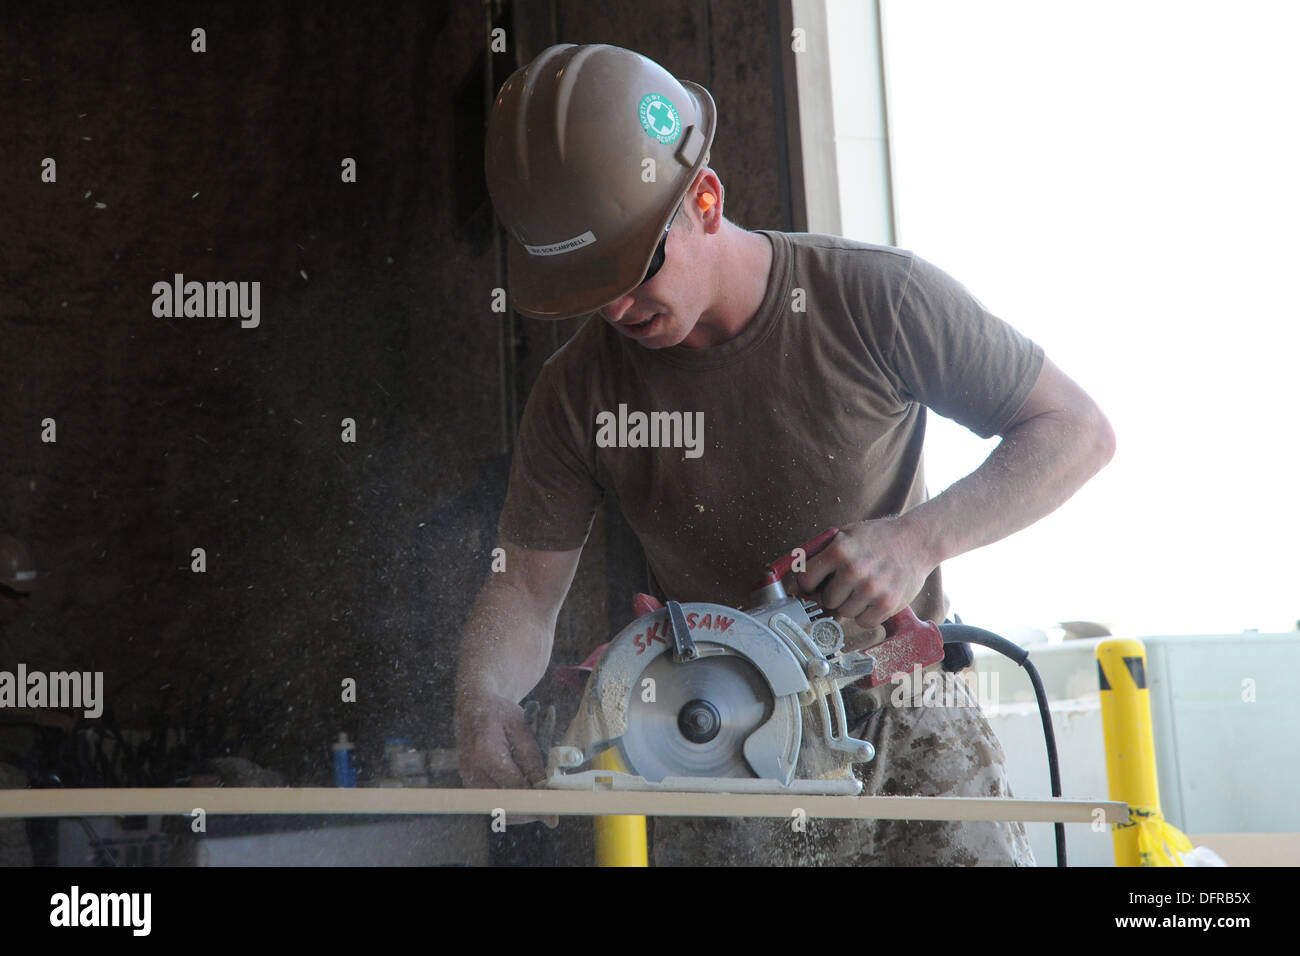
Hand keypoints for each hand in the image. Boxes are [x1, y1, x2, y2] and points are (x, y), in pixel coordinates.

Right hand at [456, 691, 556, 826]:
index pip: (514, 787)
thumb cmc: (500, 713)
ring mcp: (468, 780)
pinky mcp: (469, 785)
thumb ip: (533, 759)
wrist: (472, 706)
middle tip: (551, 808)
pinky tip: (526, 794)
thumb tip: (546, 789)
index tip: (553, 817)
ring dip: (522, 809)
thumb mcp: (522, 729)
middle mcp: (472, 771)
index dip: (536, 802)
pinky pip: (494, 803)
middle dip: (531, 810)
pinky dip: (512, 803)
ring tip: (540, 798)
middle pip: (505, 804)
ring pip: (499, 809)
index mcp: (485, 753)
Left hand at [793, 518, 933, 629]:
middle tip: (847, 585)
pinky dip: (867, 615)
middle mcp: (853, 570)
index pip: (806, 580)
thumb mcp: (847, 534)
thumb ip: (824, 552)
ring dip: (851, 605)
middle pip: (826, 600)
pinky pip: (864, 622)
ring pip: (845, 612)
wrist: (917, 540)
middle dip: (834, 594)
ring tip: (864, 588)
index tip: (814, 585)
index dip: (809, 584)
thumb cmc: (880, 537)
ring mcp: (871, 588)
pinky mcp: (888, 603)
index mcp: (839, 550)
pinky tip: (873, 599)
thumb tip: (800, 576)